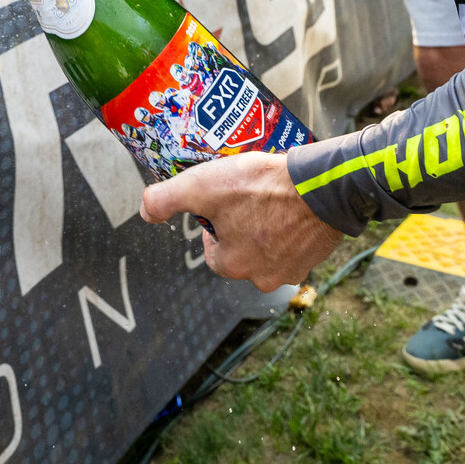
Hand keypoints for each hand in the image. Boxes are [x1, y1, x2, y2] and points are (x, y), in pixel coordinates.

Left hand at [141, 152, 341, 289]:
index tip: (225, 204)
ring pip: (270, 249)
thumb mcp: (201, 186)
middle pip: (242, 251)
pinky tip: (291, 207)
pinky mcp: (316, 257)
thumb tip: (145, 211)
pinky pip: (296, 246)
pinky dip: (292, 230)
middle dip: (243, 227)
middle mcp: (263, 277)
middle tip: (249, 198)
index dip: (215, 226)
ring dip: (268, 229)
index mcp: (233, 265)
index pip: (214, 252)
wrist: (319, 187)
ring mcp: (293, 270)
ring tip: (271, 200)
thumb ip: (166, 199)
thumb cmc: (260, 188)